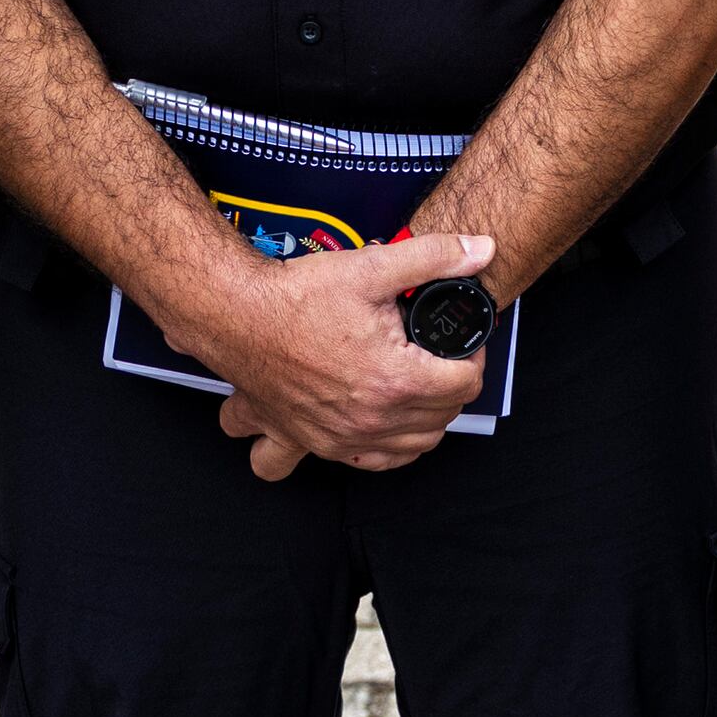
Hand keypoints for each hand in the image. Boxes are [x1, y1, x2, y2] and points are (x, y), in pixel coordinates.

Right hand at [191, 230, 497, 479]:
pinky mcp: (314, 444)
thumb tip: (481, 251)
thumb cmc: (295, 297)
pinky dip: (378, 453)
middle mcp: (370, 419)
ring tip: (419, 390)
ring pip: (411, 448)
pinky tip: (378, 428)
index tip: (463, 342)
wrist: (234, 317)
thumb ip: (433, 258)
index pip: (465, 384)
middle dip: (452, 386)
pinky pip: (361, 466)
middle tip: (441, 356)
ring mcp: (341, 438)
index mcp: (393, 380)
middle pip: (443, 417)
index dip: (473, 357)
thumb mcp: (370, 267)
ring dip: (425, 422)